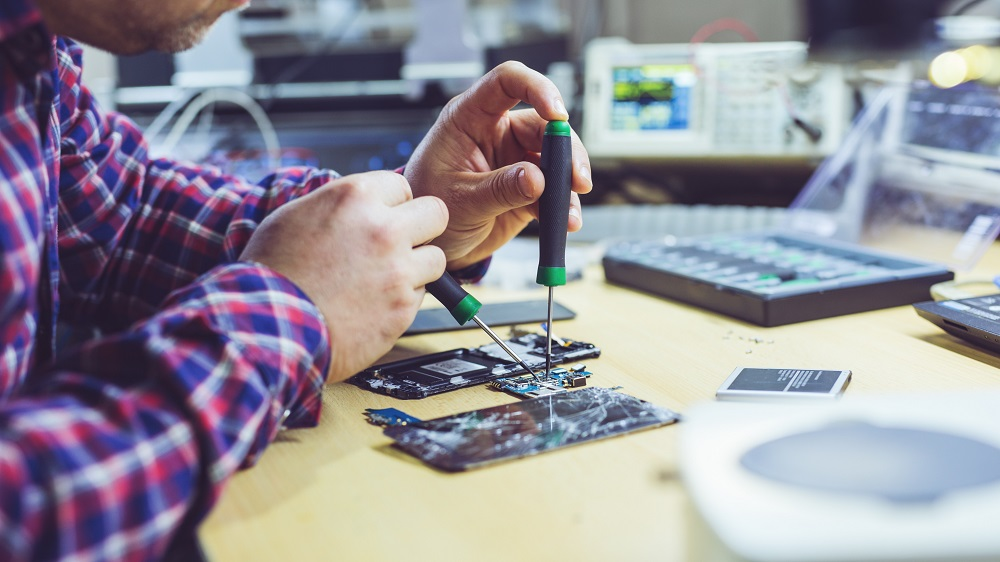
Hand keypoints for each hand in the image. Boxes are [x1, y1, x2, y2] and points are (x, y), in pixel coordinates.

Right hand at [240, 171, 447, 380]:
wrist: (268, 328)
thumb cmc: (273, 274)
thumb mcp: (295, 216)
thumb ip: (339, 205)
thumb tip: (361, 206)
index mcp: (355, 197)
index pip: (402, 186)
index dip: (393, 205)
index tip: (384, 218)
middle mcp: (384, 229)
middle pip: (436, 214)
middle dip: (421, 228)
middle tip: (402, 243)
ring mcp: (398, 269)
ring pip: (436, 258)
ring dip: (417, 267)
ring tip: (385, 278)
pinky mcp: (403, 307)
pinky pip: (421, 295)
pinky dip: (403, 299)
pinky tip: (374, 303)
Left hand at [404, 61, 592, 269]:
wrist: (431, 240)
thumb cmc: (429, 206)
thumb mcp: (460, 200)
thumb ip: (498, 189)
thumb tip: (537, 178)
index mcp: (470, 118)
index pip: (506, 82)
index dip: (537, 89)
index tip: (558, 115)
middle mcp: (496, 132)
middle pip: (544, 124)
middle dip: (566, 150)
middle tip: (576, 180)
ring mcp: (514, 158)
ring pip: (556, 156)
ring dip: (569, 181)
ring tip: (569, 212)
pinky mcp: (527, 185)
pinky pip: (554, 188)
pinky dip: (564, 204)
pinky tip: (566, 221)